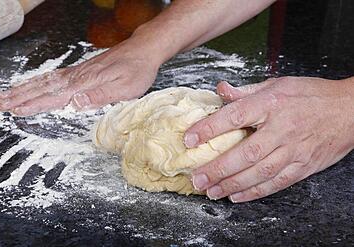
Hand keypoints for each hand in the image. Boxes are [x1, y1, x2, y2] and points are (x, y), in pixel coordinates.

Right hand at [0, 40, 160, 115]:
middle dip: (22, 96)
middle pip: (45, 87)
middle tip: (1, 103)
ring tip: (9, 93)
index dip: (35, 104)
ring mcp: (80, 71)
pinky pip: (56, 75)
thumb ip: (100, 96)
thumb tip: (75, 102)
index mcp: (87, 83)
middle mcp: (79, 76)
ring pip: (47, 80)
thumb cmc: (137, 70)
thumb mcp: (125, 88)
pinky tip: (36, 83)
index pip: (56, 96)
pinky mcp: (83, 69)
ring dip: (27, 88)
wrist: (143, 50)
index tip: (17, 110)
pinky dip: (41, 80)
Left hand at [184, 77, 353, 201]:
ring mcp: (294, 150)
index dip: (209, 128)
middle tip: (197, 178)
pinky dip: (255, 192)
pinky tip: (237, 196)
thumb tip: (220, 90)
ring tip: (212, 191)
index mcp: (272, 103)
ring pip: (259, 173)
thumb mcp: (277, 84)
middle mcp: (281, 128)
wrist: (349, 110)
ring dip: (232, 185)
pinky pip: (276, 183)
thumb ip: (246, 90)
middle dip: (218, 168)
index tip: (189, 139)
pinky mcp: (303, 166)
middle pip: (245, 153)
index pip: (234, 115)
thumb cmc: (310, 95)